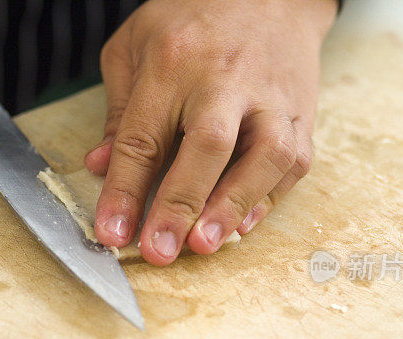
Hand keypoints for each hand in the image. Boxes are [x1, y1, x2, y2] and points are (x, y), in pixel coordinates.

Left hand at [85, 0, 336, 265]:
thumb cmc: (193, 21)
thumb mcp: (136, 46)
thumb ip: (119, 110)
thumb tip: (100, 167)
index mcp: (173, 62)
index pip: (143, 136)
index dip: (125, 190)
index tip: (111, 233)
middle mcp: (226, 80)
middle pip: (207, 145)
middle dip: (181, 202)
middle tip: (160, 250)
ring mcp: (271, 98)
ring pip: (264, 156)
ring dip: (232, 205)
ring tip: (204, 245)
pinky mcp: (302, 115)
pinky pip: (292, 165)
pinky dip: (267, 200)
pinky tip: (242, 226)